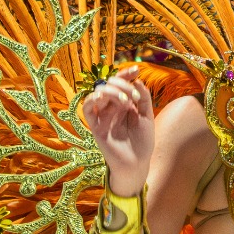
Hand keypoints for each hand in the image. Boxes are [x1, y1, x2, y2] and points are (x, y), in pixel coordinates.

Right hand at [81, 66, 153, 194]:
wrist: (137, 163)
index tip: (135, 70)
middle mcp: (112, 107)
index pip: (121, 83)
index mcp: (124, 103)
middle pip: (110, 85)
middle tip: (135, 97)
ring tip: (125, 101)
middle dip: (123, 85)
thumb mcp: (147, 116)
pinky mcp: (96, 127)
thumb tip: (137, 81)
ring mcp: (103, 116)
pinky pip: (87, 109)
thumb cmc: (143, 141)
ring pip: (99, 93)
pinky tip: (102, 97)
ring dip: (112, 91)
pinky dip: (91, 99)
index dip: (126, 75)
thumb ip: (144, 98)